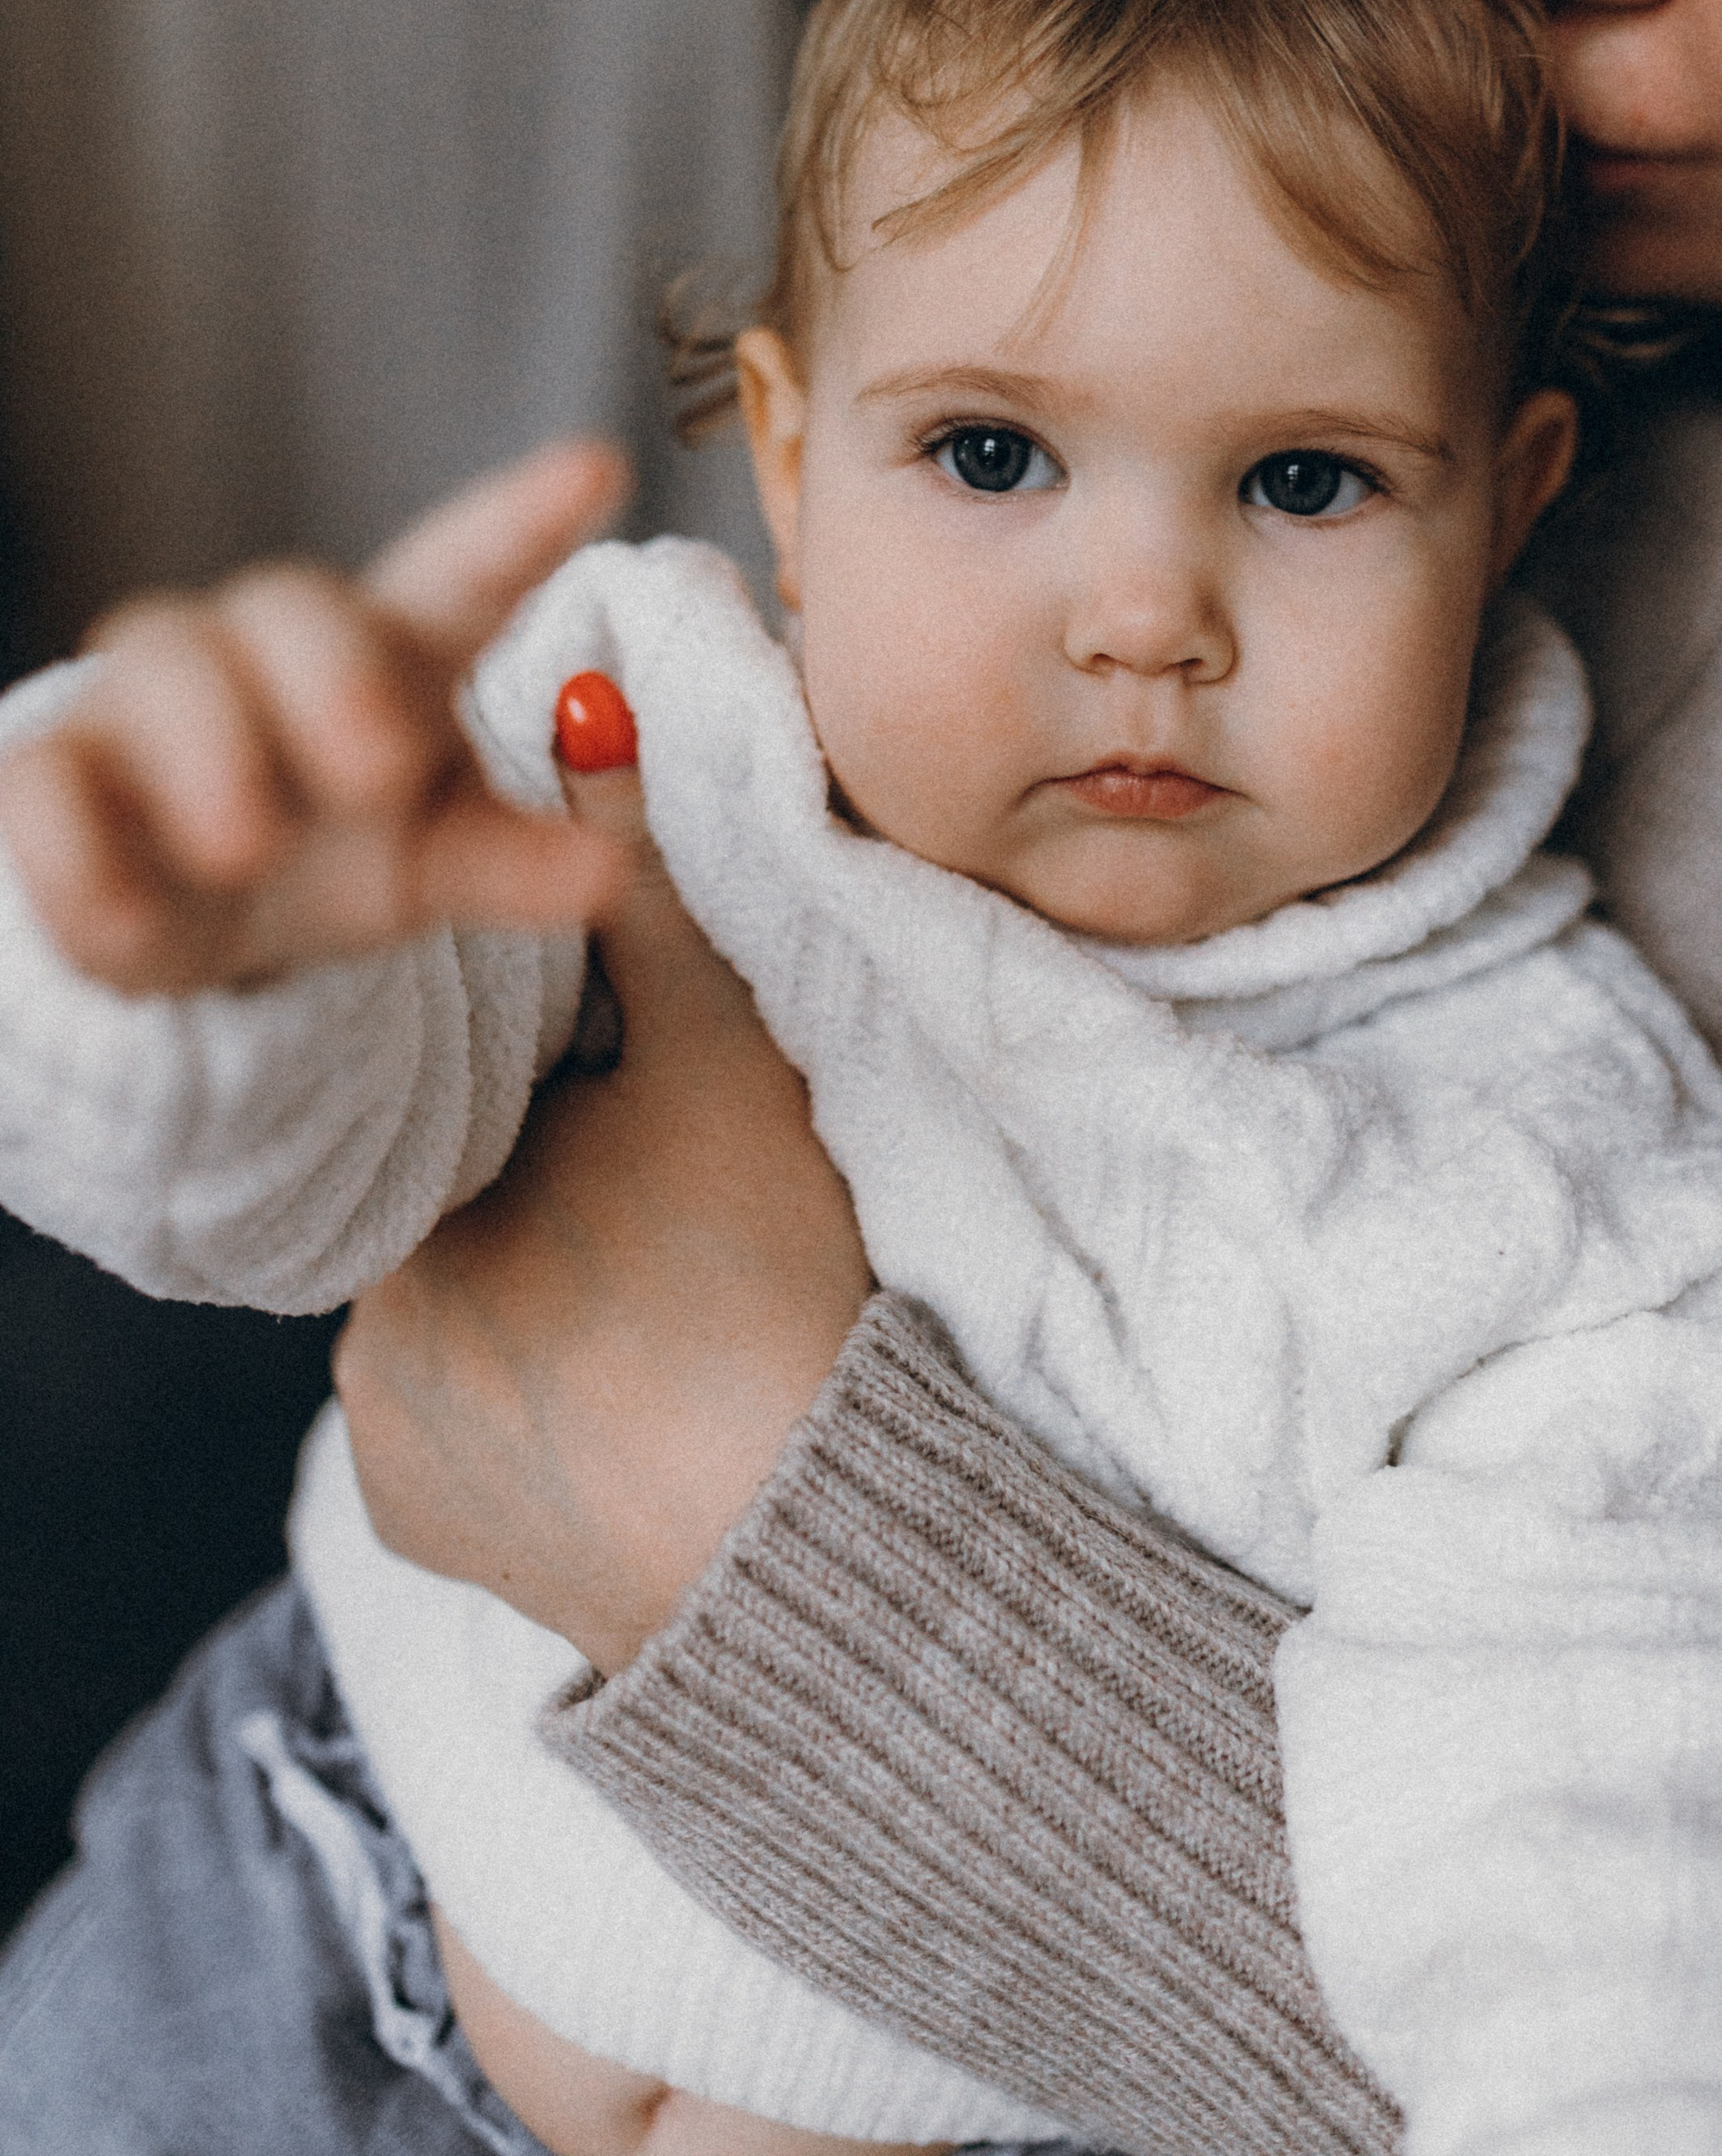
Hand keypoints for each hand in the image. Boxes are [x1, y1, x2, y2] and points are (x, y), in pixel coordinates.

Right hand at [0, 439, 631, 993]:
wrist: (181, 923)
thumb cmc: (334, 852)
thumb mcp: (433, 864)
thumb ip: (515, 863)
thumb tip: (612, 871)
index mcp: (388, 654)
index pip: (463, 567)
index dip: (522, 519)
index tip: (600, 466)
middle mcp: (264, 651)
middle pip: (292, 601)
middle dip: (334, 672)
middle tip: (376, 769)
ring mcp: (145, 703)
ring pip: (161, 664)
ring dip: (210, 754)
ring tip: (247, 849)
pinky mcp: (49, 777)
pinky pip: (45, 785)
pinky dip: (83, 852)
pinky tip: (134, 918)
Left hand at [333, 748, 871, 1676]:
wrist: (821, 1551)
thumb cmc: (763, 1286)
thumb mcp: (717, 1060)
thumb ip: (641, 887)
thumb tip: (588, 705)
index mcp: (411, 1218)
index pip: (461, 1121)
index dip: (553, 1102)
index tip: (632, 1114)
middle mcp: (363, 1354)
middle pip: (464, 1224)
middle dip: (550, 1207)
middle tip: (673, 1221)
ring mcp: (400, 1468)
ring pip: (470, 1335)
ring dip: (550, 1315)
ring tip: (674, 1316)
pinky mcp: (447, 1552)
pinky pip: (479, 1450)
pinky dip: (552, 1420)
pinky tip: (640, 1409)